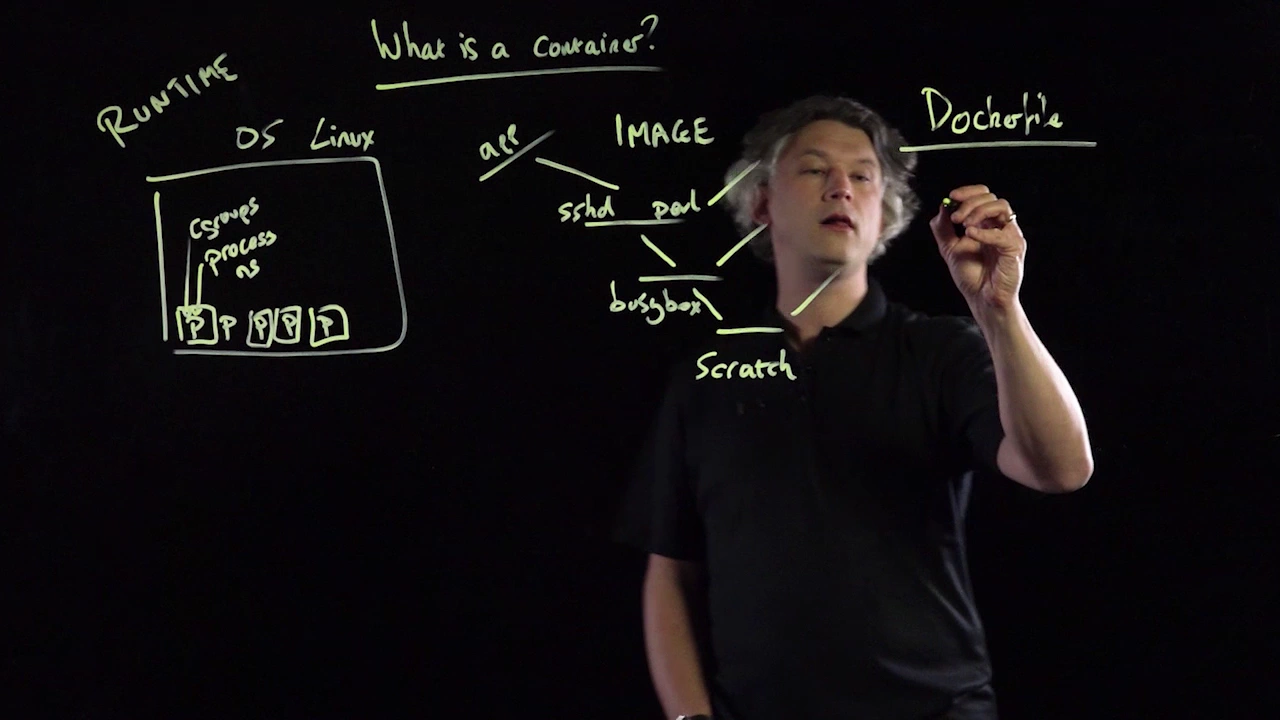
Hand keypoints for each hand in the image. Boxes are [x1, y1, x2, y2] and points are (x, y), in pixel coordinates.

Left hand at [928, 184, 1026, 315]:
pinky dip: (984, 232)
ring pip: (1001, 206)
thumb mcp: (949, 249)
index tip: (952, 197)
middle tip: (955, 219)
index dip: (968, 192)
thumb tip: (942, 206)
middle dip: (970, 203)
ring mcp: (1009, 235)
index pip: (983, 196)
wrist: (982, 299)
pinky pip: (1002, 234)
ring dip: (979, 211)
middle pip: (991, 198)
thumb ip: (943, 229)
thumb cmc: (971, 275)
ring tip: (964, 226)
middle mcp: (1000, 226)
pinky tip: (970, 236)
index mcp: (986, 223)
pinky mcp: (1014, 248)